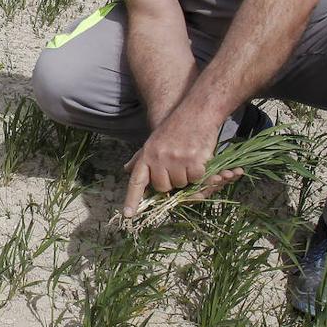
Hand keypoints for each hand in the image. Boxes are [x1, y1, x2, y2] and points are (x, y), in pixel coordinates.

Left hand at [121, 109, 242, 217]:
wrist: (196, 111)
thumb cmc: (175, 127)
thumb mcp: (153, 141)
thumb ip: (141, 158)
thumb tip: (126, 169)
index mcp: (147, 154)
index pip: (136, 180)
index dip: (132, 199)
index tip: (129, 215)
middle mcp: (159, 158)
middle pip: (163, 187)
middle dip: (171, 183)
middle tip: (178, 168)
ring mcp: (176, 160)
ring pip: (181, 184)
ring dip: (187, 177)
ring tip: (188, 159)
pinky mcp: (193, 161)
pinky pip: (196, 179)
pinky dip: (200, 173)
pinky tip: (198, 158)